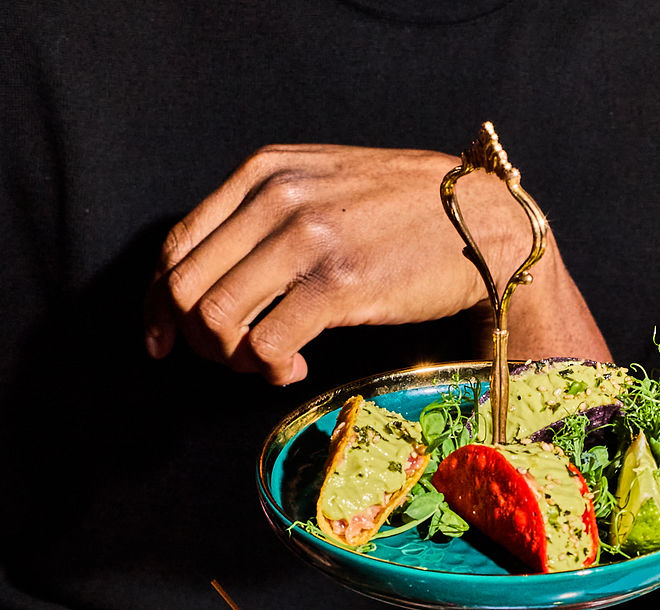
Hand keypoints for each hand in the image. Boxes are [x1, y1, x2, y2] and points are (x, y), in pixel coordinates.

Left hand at [145, 144, 541, 385]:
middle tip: (234, 359)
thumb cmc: (405, 213)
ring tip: (270, 364)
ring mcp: (307, 242)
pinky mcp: (339, 288)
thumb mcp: (323, 184)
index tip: (166, 341)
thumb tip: (214, 273)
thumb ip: (266, 213)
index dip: (160, 304)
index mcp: (264, 171)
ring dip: (234, 360)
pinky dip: (270, 371)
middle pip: (187, 288)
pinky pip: (267, 346)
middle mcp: (277, 200)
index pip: (178, 245)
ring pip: (218, 319)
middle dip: (197, 340)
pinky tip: (296, 369)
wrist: (481, 222)